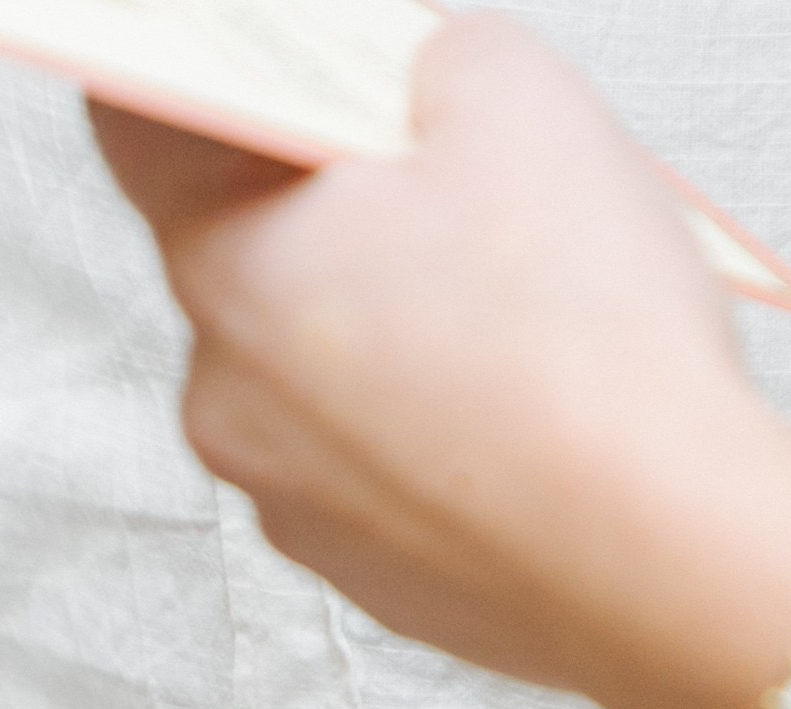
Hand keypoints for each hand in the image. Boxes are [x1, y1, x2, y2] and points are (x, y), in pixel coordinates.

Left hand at [90, 17, 790, 708]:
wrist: (658, 554)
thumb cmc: (578, 339)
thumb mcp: (513, 95)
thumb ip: (426, 58)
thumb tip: (412, 80)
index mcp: (225, 265)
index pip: (132, 126)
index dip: (182, 67)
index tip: (229, 55)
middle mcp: (223, 398)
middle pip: (241, 257)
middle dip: (323, 206)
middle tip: (436, 177)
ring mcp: (285, 499)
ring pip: (310, 369)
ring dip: (379, 320)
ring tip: (505, 302)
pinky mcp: (356, 572)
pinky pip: (367, 460)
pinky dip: (421, 418)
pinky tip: (516, 397)